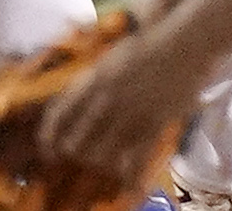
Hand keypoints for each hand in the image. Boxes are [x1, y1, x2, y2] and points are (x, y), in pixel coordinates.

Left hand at [33, 24, 206, 197]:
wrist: (183, 46)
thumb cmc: (148, 47)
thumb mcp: (110, 59)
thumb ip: (92, 81)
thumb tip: (76, 100)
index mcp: (92, 80)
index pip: (59, 115)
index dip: (49, 136)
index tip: (47, 148)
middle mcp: (106, 100)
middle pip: (76, 141)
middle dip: (73, 152)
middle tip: (75, 157)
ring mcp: (130, 115)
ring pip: (103, 155)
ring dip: (99, 163)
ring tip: (101, 163)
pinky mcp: (154, 127)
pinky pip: (136, 160)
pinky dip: (130, 176)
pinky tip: (129, 186)